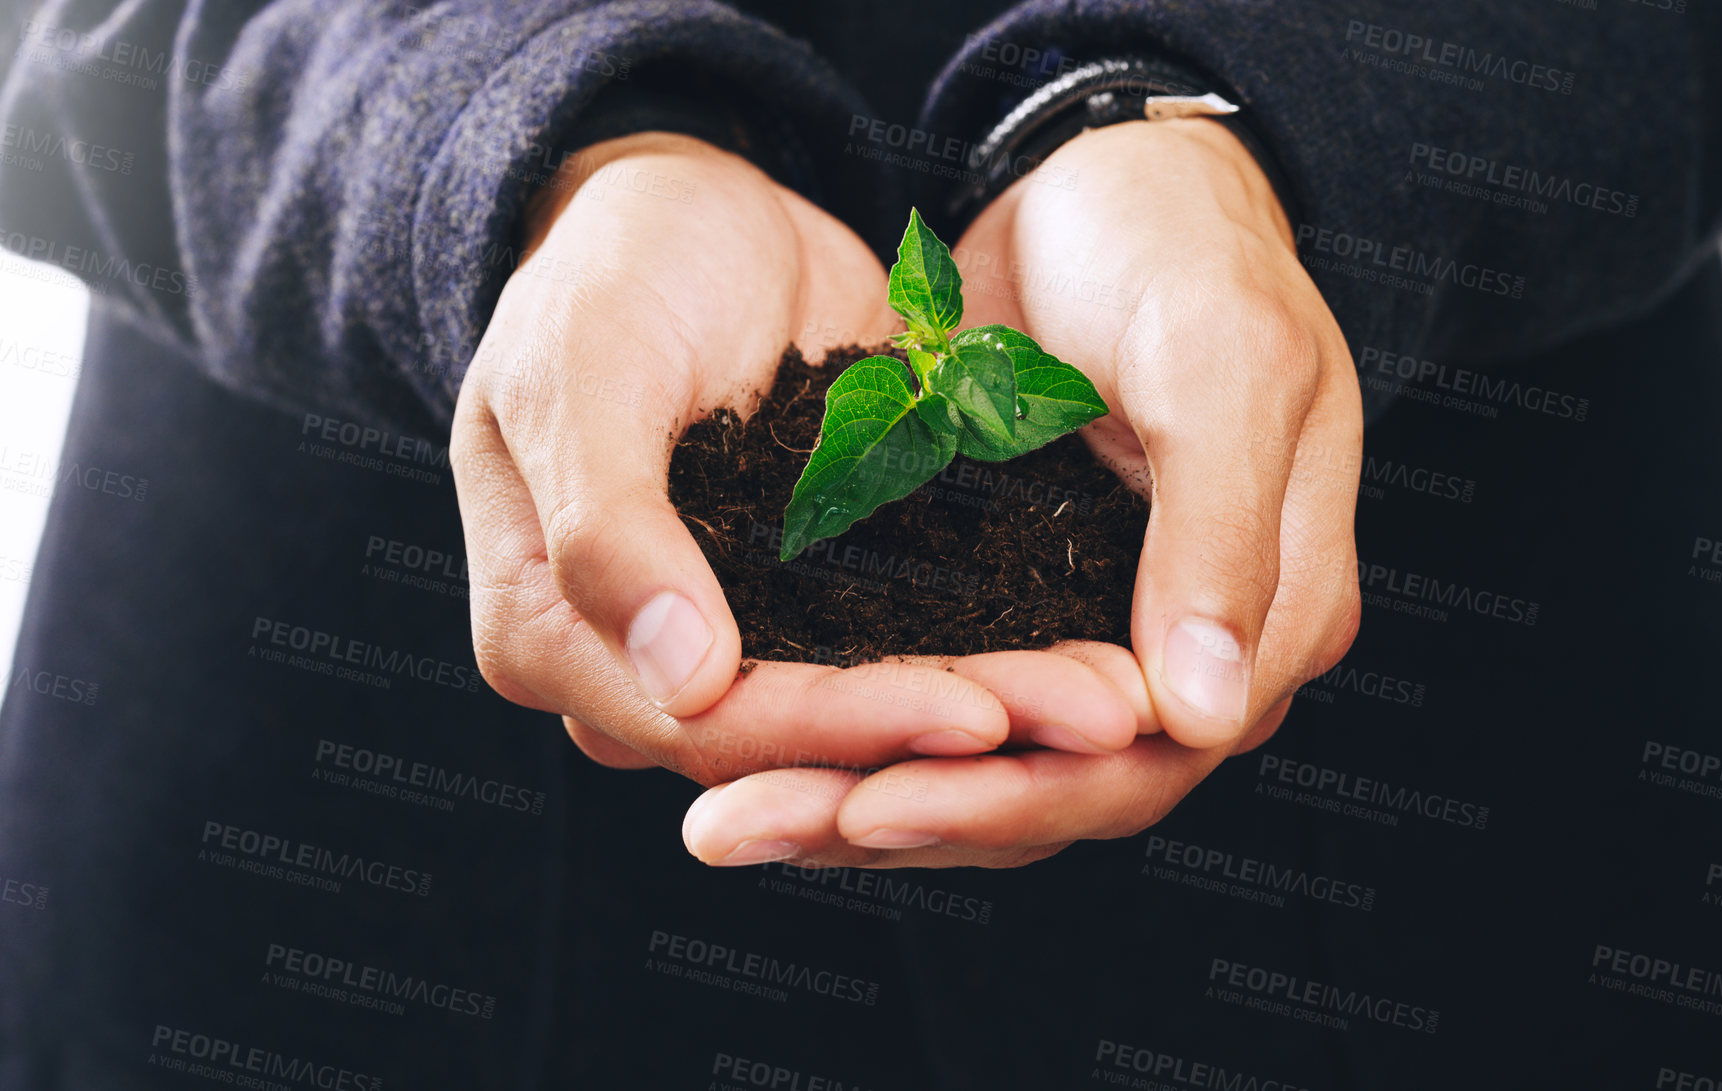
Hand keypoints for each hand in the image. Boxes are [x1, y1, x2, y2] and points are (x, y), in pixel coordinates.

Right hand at [451, 133, 1139, 793]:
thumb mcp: (582, 369)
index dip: (845, 729)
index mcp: (551, 636)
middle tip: (1101, 721)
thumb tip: (682, 679)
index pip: (710, 725)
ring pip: (873, 705)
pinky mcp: (821, 591)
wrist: (684, 206)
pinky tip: (1094, 651)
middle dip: (956, 736)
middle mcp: (646, 666)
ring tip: (1122, 703)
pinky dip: (998, 651)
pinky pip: (912, 641)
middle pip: (808, 739)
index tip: (979, 716)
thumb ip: (609, 525)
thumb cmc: (606, 267)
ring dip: (1000, 712)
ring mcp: (741, 633)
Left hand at [676, 119, 1361, 866]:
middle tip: (745, 827)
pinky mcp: (1015, 600)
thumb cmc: (1187, 250)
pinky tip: (754, 745)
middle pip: (1050, 786)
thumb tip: (1200, 714)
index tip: (873, 804)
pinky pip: (936, 694)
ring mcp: (1097, 633)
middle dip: (901, 812)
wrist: (1107, 177)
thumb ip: (1217, 535)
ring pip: (984, 759)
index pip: (1143, 762)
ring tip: (725, 818)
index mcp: (1269, 622)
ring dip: (856, 790)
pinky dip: (857, 724)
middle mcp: (1188, 656)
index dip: (1012, 791)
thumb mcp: (1222, 368)